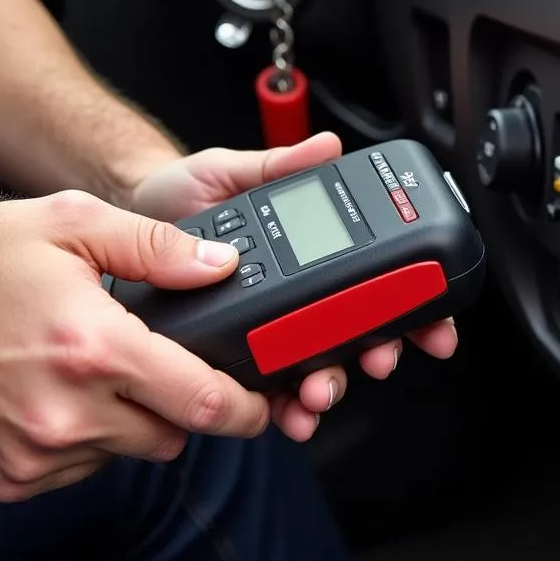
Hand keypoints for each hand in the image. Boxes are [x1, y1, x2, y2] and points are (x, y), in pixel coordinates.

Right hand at [0, 192, 269, 501]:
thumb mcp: (66, 224)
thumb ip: (154, 245)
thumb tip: (219, 267)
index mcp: (95, 350)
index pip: (204, 403)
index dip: (245, 405)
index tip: (259, 399)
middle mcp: (69, 415)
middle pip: (176, 433)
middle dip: (188, 404)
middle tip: (169, 366)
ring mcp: (37, 455)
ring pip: (131, 451)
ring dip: (136, 419)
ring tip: (102, 368)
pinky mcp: (12, 478)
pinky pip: (83, 467)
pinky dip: (92, 437)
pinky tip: (66, 393)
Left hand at [128, 132, 457, 440]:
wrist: (125, 220)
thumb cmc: (181, 196)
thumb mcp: (231, 171)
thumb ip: (279, 165)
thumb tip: (325, 147)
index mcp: (313, 251)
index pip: (378, 280)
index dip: (415, 306)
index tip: (434, 326)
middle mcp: (303, 291)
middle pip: (362, 332)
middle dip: (380, 353)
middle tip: (377, 359)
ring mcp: (275, 326)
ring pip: (324, 366)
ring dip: (332, 385)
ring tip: (319, 392)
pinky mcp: (241, 353)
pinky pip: (272, 388)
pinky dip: (286, 407)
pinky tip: (286, 413)